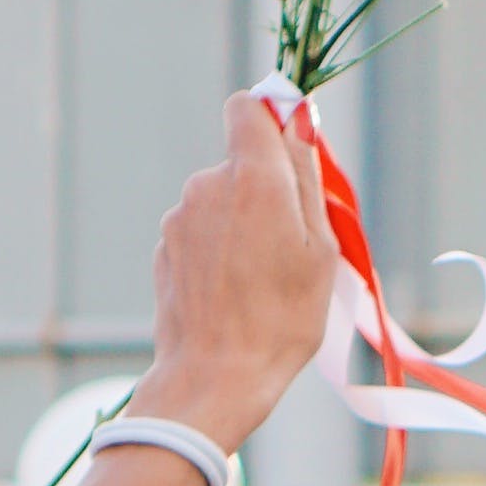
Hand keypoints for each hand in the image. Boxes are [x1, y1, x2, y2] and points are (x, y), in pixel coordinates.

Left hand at [137, 97, 338, 452]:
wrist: (216, 377)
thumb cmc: (282, 319)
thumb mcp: (321, 249)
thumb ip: (307, 178)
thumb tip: (299, 122)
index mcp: (253, 178)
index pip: (248, 107)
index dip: (272, 119)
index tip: (293, 150)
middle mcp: (208, 186)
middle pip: (241, 159)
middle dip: (268, 187)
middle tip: (293, 242)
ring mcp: (180, 217)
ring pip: (222, 198)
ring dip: (243, 222)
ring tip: (263, 277)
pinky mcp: (164, 247)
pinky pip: (201, 230)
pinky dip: (219, 249)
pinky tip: (234, 292)